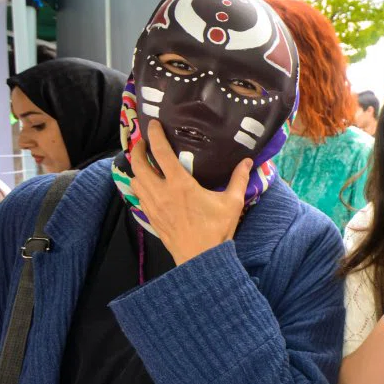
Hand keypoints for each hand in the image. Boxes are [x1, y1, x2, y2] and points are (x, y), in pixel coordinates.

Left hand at [130, 120, 250, 265]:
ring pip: (135, 181)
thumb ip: (238, 179)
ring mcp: (153, 206)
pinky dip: (138, 186)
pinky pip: (138, 196)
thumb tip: (248, 161)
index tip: (153, 125)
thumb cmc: (216, 230)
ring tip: (143, 163)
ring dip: (136, 169)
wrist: (201, 259)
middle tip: (143, 143)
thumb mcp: (232, 203)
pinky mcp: (151, 218)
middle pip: (138, 165)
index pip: (161, 153)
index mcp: (179, 184)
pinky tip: (146, 186)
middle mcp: (161, 192)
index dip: (155, 136)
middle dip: (137, 150)